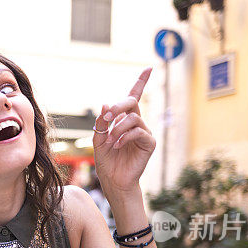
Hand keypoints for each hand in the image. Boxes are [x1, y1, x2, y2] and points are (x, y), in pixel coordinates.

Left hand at [92, 68, 155, 199]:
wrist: (113, 179)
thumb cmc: (106, 160)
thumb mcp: (98, 138)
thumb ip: (101, 122)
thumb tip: (107, 104)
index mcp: (124, 119)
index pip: (134, 97)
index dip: (141, 82)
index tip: (149, 68)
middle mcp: (136, 123)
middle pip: (132, 102)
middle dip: (119, 106)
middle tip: (107, 117)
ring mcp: (144, 132)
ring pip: (133, 118)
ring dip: (118, 128)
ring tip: (110, 142)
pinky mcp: (149, 143)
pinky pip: (139, 131)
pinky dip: (125, 136)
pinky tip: (117, 145)